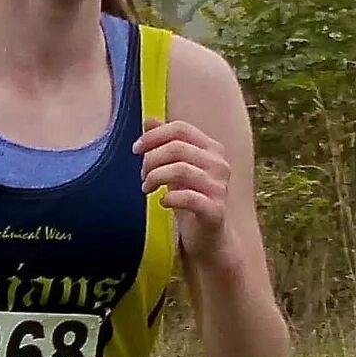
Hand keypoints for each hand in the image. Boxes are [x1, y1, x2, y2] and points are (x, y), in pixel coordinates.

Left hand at [136, 118, 235, 262]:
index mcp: (211, 148)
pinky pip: (188, 198)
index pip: (180, 128)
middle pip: (177, 148)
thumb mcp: (176, 168)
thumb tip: (148, 119)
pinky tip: (162, 202)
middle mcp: (219, 164)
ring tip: (146, 188)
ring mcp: (219, 187)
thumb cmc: (190, 199)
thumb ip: (166, 144)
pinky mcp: (215, 210)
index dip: (153, 136)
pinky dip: (169, 198)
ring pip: (180, 170)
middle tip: (142, 175)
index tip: (136, 149)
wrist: (209, 237)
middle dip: (151, 160)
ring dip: (155, 177)